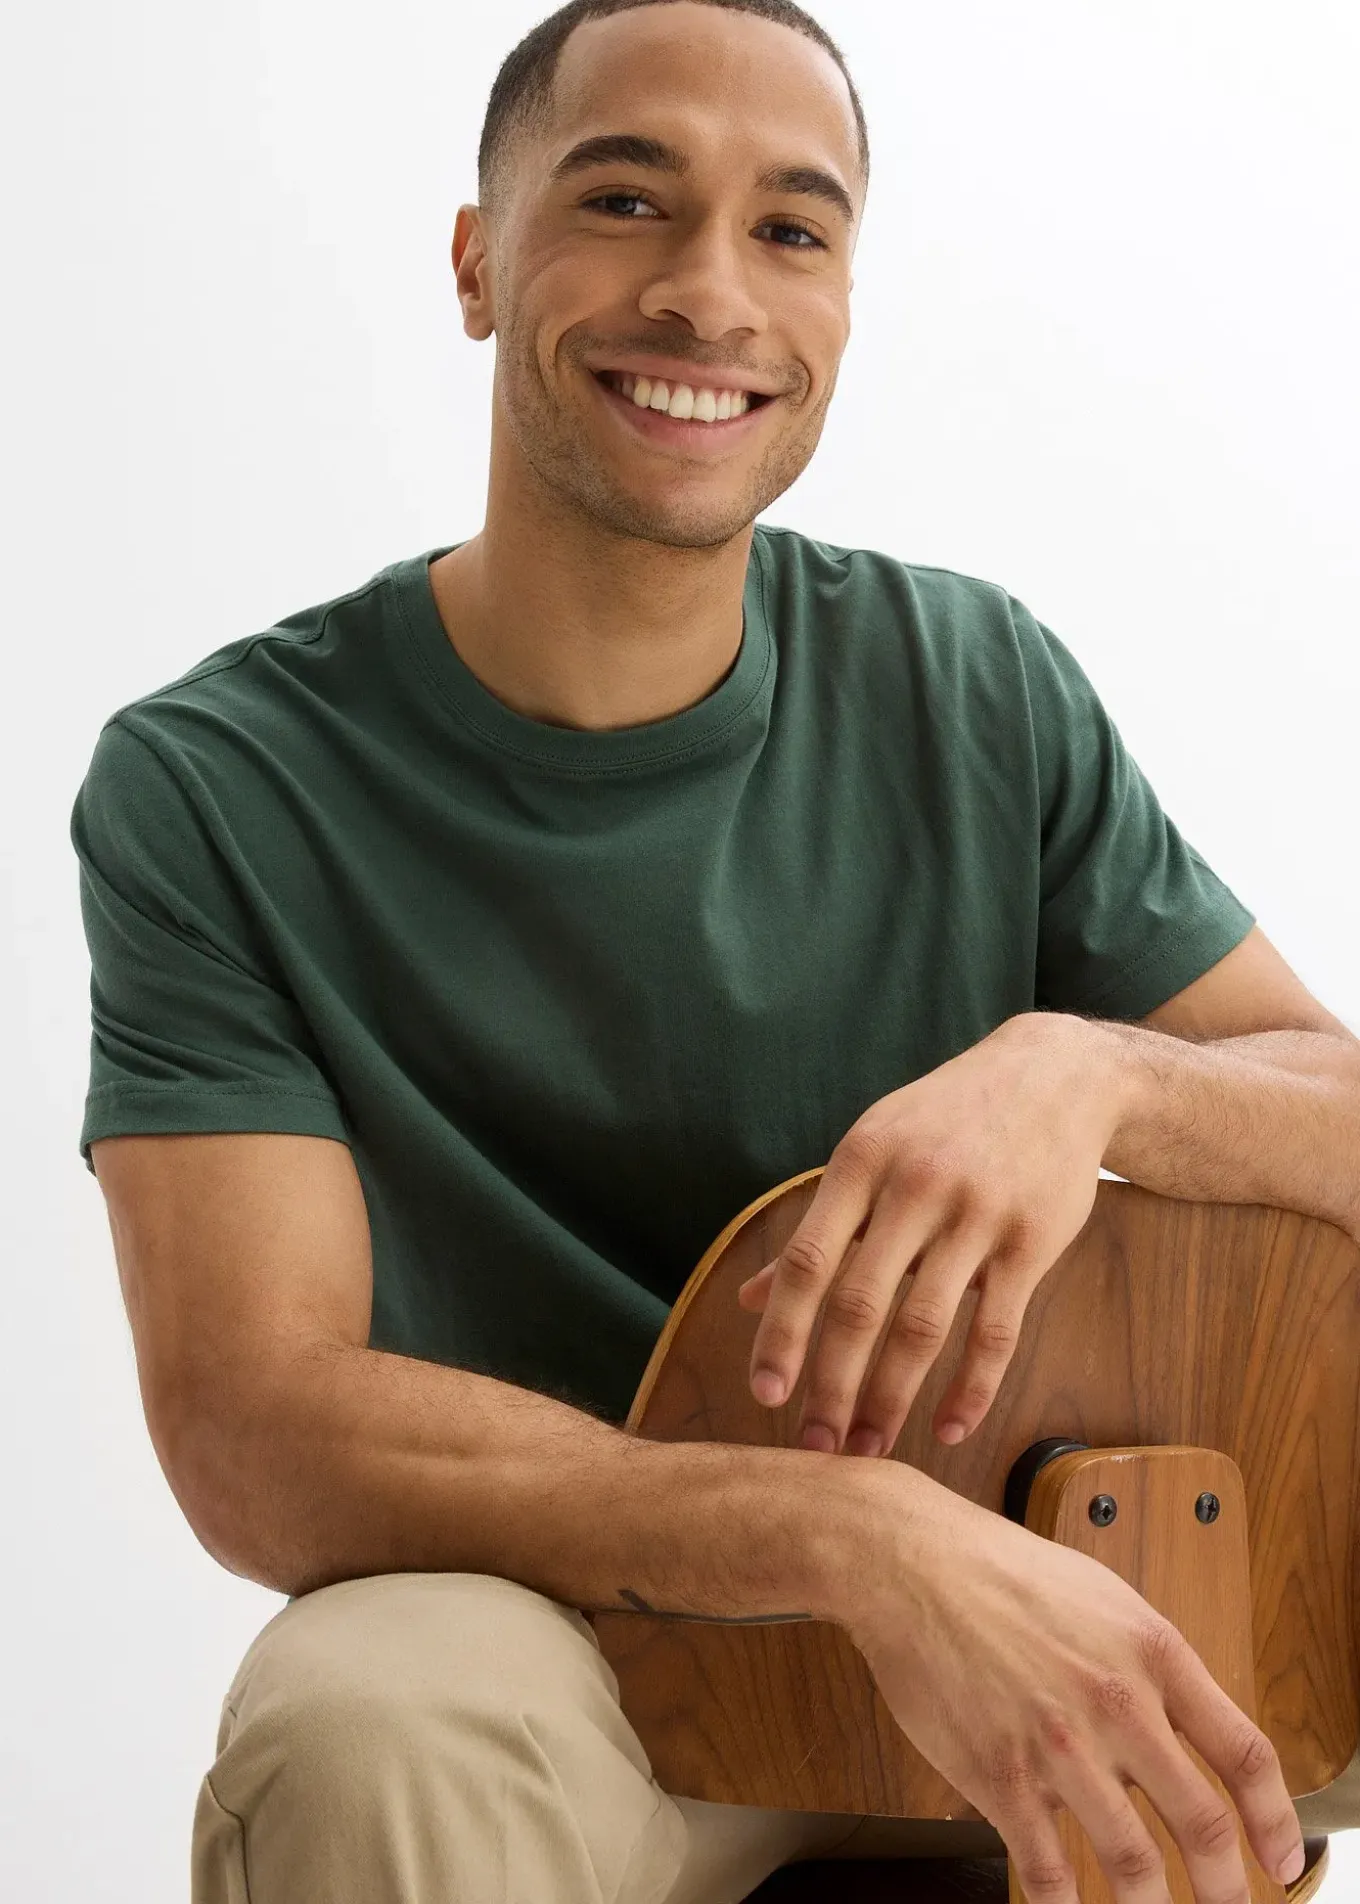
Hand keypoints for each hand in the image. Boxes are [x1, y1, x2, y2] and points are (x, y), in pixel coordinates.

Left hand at [739, 1013, 1130, 1453]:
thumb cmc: (942, 1122)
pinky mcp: (1032, 1242)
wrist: (1053, 1077)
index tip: (765, 1393)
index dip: (781, 1332)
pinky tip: (948, 1426)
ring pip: (925, 1326)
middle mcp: (914, 1186)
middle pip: (860, 1304)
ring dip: (892, 1397)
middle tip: (816, 1449)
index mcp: (861, 1162)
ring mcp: (976, 1214)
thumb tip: (747, 1298)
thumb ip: (815, 1229)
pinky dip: (972, 1388)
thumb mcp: (871, 1153)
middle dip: (832, 1385)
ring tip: (870, 1449)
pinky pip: (997, 1331)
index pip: (807, 1261)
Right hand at [844, 1470, 1306, 1903]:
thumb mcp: (1105, 1598)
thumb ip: (1151, 1668)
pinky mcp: (1000, 1774)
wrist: (914, 1563)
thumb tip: (1183, 1734)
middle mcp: (1116, 1701)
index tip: (1284, 1859)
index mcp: (1153, 1653)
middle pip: (1202, 1823)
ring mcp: (1059, 1744)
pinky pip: (1049, 1869)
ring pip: (1133, 1862)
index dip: (1276, 1821)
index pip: (1245, 1753)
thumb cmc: (1003, 1572)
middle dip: (1227, 1888)